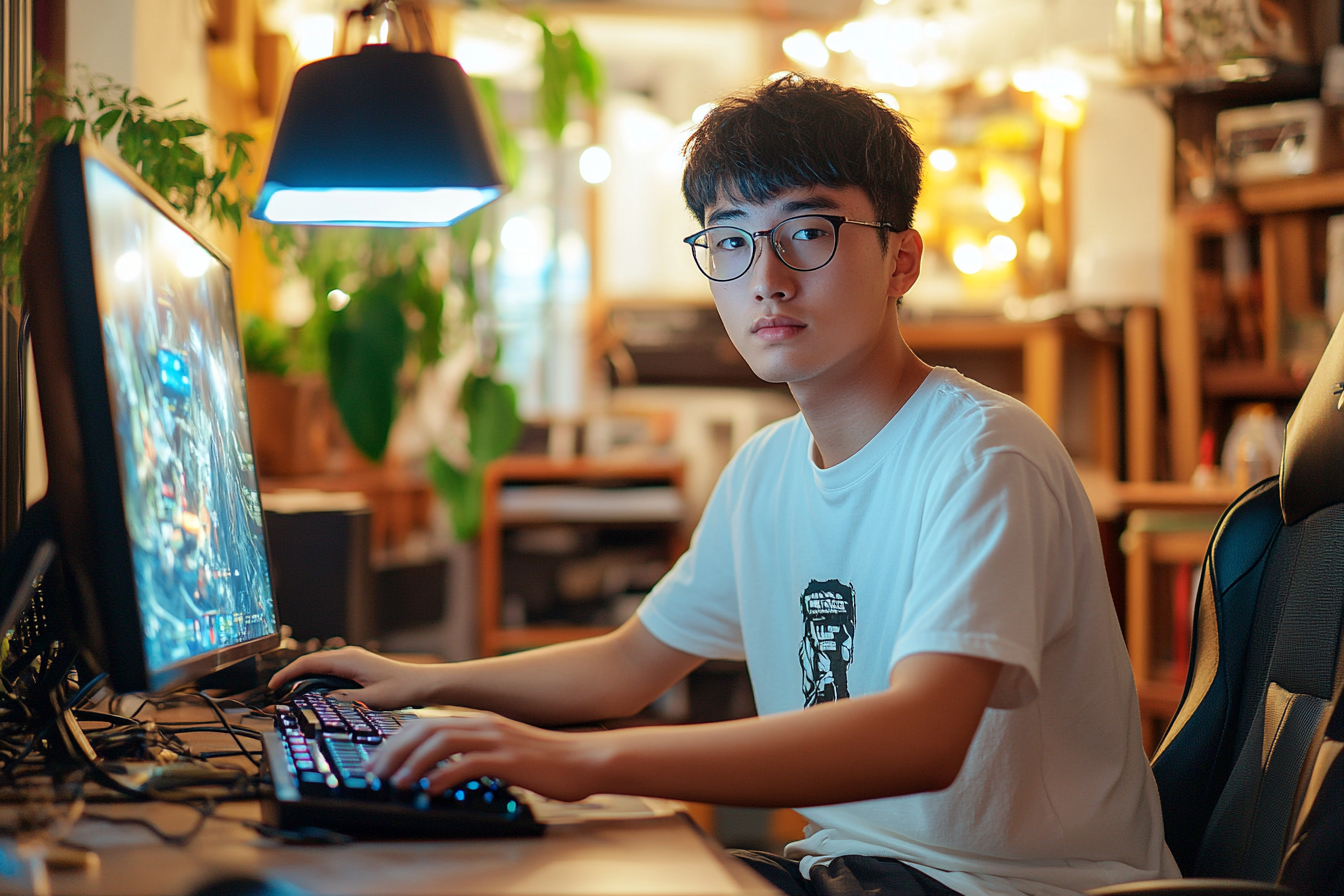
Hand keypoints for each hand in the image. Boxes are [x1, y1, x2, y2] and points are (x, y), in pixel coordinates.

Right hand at [267, 646, 436, 708]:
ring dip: (303, 678)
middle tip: (277, 695)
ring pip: (319, 666)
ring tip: (290, 695)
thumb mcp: (372, 699)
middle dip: (291, 676)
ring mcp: (352, 659)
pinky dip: (316, 679)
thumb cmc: (402, 689)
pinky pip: (329, 669)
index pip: (309, 663)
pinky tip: (313, 693)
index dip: (288, 673)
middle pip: (310, 663)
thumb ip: (345, 700)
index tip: (273, 686)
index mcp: (349, 660)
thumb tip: (321, 703)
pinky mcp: (356, 666)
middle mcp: (348, 655)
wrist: (422, 683)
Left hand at [366, 713, 604, 802]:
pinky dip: (443, 777)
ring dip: (412, 762)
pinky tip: (429, 791)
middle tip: (374, 773)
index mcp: (481, 722)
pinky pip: (468, 764)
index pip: (428, 724)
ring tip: (395, 782)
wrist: (586, 759)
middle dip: (394, 751)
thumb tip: (444, 776)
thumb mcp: (506, 753)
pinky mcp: (508, 759)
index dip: (397, 742)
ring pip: (441, 742)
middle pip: (426, 729)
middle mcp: (484, 725)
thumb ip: (477, 757)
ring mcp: (496, 740)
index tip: (378, 762)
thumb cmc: (550, 762)